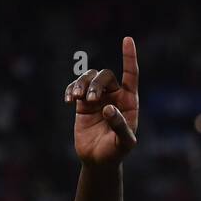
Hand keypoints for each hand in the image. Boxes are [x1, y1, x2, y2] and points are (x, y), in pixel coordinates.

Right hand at [66, 36, 138, 165]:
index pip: (132, 74)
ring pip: (89, 77)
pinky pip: (75, 87)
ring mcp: (98, 98)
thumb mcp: (124, 143)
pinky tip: (69, 100)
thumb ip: (120, 126)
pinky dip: (70, 89)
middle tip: (89, 100)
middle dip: (95, 84)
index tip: (127, 39)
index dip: (129, 57)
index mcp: (130, 101)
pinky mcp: (82, 103)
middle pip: (105, 75)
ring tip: (76, 98)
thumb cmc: (116, 152)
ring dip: (81, 84)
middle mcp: (115, 96)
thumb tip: (108, 108)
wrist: (98, 160)